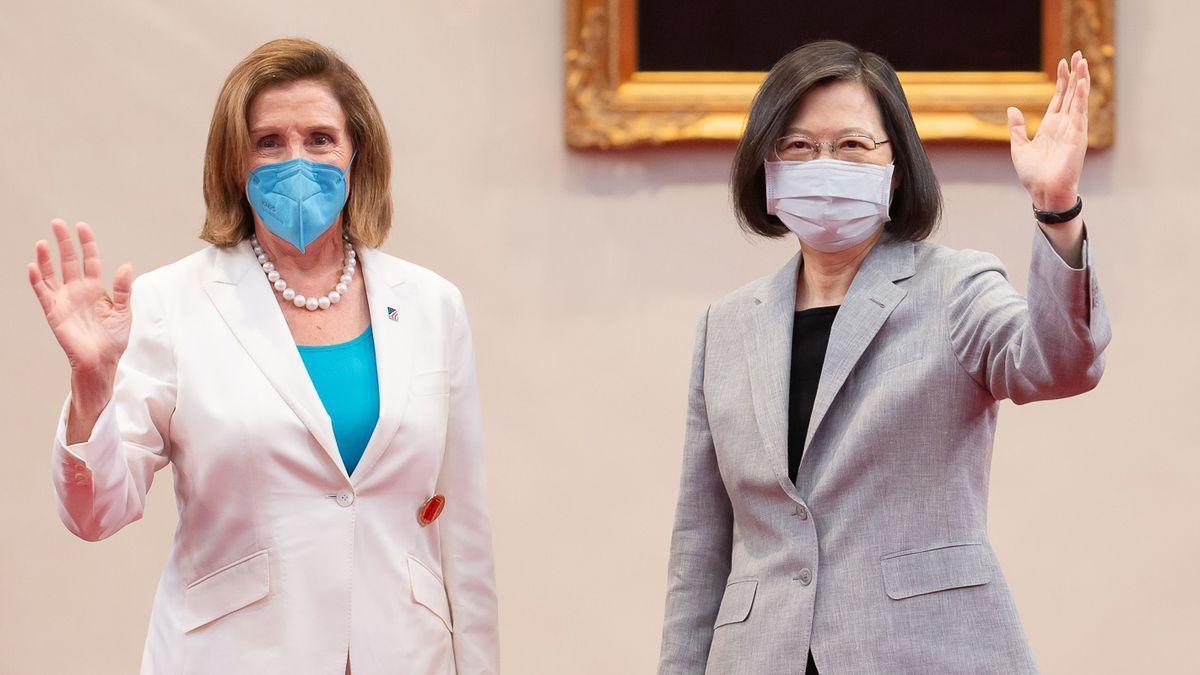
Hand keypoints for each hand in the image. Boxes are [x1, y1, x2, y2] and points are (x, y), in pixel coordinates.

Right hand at [28, 219, 132, 379]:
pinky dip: (37, 281)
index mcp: (96, 289)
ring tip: (44, 242)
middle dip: (64, 242)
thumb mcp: (124, 311)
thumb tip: (125, 265)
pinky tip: (34, 266)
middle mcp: (78, 291)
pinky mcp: (54, 313)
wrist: (102, 361)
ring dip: (46, 258)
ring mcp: (64, 300)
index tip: (82, 227)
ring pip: (52, 274)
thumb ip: (123, 289)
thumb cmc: (113, 339)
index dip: (86, 244)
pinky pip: (43, 294)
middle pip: (69, 261)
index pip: (90, 260)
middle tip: (58, 223)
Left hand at [1008, 51, 1089, 211]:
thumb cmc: (1033, 175)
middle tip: (1078, 54)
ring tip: (1083, 61)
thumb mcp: (1019, 147)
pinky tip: (1082, 82)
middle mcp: (1064, 125)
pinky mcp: (1077, 136)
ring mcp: (1072, 129)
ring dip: (1081, 80)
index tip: (1062, 62)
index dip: (1061, 80)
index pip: (1059, 98)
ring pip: (1078, 99)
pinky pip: (1080, 112)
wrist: (1043, 191)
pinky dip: (1081, 97)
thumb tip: (1012, 109)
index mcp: (1050, 126)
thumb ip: (1017, 128)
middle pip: (1071, 93)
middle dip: (1074, 74)